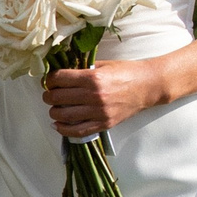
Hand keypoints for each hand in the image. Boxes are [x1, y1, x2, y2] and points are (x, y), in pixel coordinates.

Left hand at [43, 58, 169, 141]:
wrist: (148, 86)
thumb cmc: (126, 72)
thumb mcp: (103, 65)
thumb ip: (82, 69)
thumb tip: (60, 74)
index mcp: (93, 77)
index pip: (59, 79)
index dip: (50, 79)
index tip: (50, 81)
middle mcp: (94, 95)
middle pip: (58, 97)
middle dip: (48, 95)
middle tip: (49, 94)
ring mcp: (99, 112)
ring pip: (64, 115)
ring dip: (54, 112)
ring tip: (54, 108)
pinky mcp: (104, 124)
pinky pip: (78, 131)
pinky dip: (63, 129)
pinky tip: (58, 124)